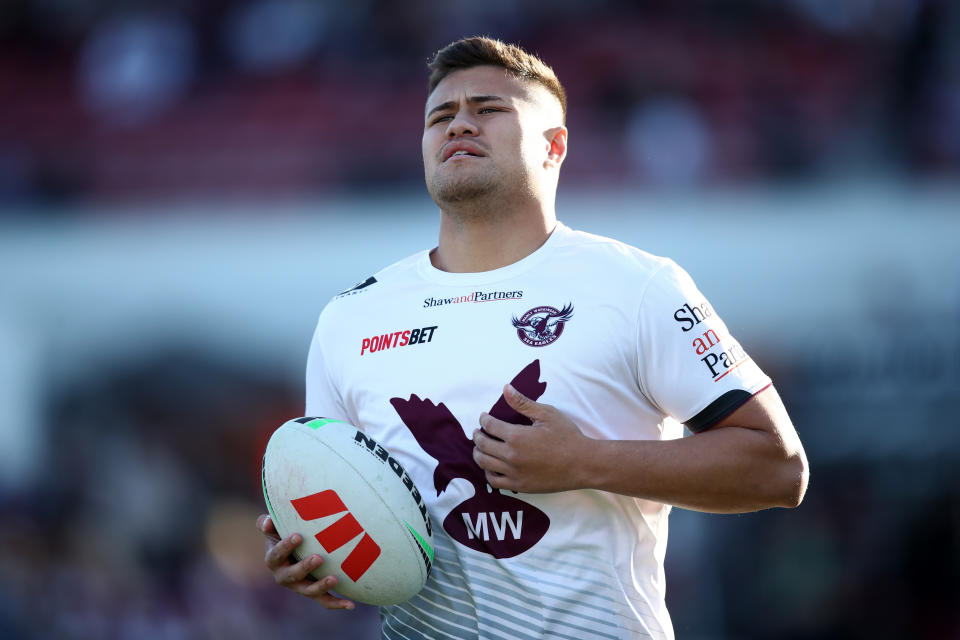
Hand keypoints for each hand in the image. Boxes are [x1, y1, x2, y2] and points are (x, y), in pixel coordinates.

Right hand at [257, 514, 354, 609]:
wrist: (294, 550)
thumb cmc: (283, 533)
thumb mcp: (273, 528)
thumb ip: (266, 523)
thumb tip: (267, 522)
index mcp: (273, 560)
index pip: (277, 554)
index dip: (286, 546)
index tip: (298, 536)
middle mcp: (284, 576)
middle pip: (292, 575)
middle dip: (305, 568)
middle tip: (318, 558)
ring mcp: (299, 586)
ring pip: (309, 591)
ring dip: (321, 586)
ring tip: (334, 579)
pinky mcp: (313, 592)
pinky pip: (324, 600)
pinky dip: (337, 604)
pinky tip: (351, 605)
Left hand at [472, 383, 591, 492]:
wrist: (583, 464)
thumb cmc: (567, 437)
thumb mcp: (547, 414)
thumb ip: (523, 403)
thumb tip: (506, 388)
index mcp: (517, 436)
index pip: (489, 426)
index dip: (484, 419)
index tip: (483, 417)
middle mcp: (512, 456)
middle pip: (483, 445)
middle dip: (477, 436)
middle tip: (478, 431)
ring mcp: (514, 473)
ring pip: (484, 464)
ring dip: (478, 453)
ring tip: (480, 447)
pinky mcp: (520, 486)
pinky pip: (495, 481)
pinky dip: (488, 473)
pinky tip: (491, 466)